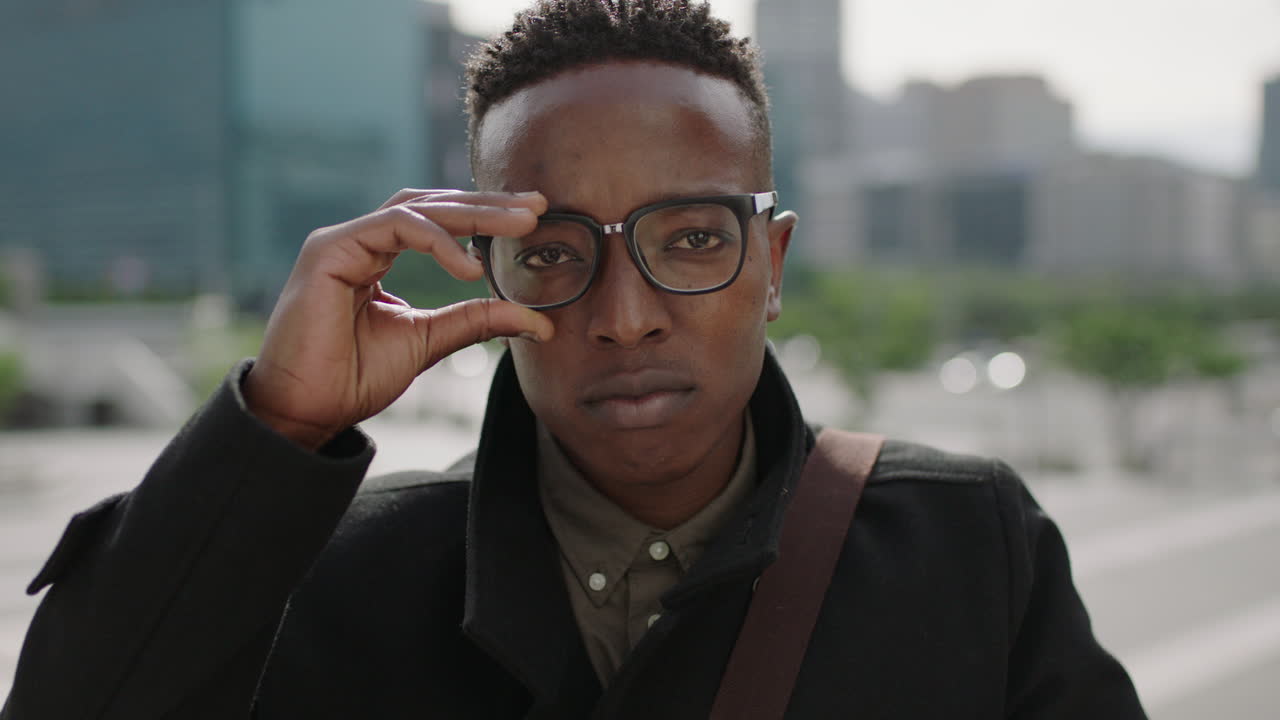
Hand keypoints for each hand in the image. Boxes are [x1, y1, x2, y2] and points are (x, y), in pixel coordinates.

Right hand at [242, 189, 553, 449]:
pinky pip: (394, 227)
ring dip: (472, 213)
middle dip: (487, 204)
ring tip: (519, 224)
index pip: (436, 221)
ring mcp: (342, 241)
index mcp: (378, 257)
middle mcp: (360, 241)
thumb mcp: (429, 340)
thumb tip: (537, 322)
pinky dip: (437, 240)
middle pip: (431, 204)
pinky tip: (469, 266)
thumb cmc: (353, 377)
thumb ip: (476, 320)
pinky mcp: (329, 250)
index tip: (533, 218)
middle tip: (536, 206)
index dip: (483, 216)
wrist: (306, 410)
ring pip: (416, 207)